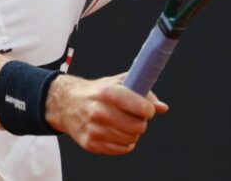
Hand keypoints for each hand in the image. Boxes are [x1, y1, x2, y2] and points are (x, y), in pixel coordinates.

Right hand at [45, 74, 168, 154]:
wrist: (68, 103)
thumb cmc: (98, 91)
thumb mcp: (118, 83)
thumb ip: (142, 92)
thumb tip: (162, 107)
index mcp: (107, 92)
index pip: (139, 107)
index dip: (148, 109)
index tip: (148, 109)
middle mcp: (99, 111)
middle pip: (138, 126)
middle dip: (141, 122)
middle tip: (135, 116)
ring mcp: (94, 129)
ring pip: (131, 139)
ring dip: (133, 133)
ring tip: (124, 123)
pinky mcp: (91, 143)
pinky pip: (121, 149)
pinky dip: (124, 143)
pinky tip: (118, 132)